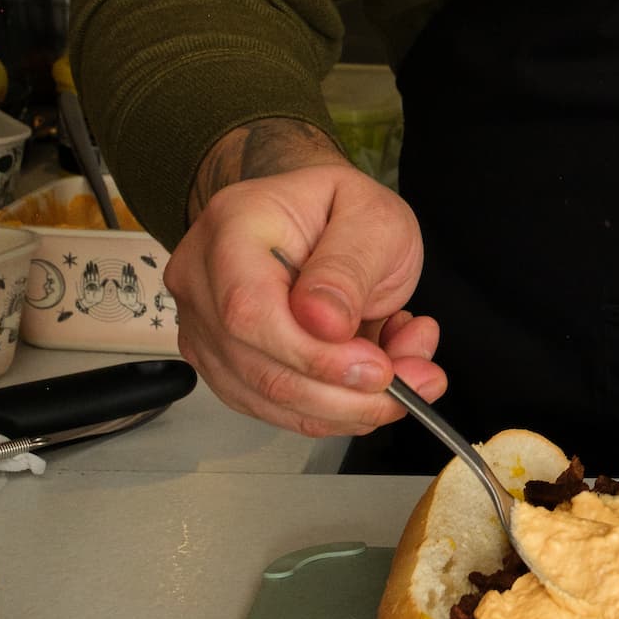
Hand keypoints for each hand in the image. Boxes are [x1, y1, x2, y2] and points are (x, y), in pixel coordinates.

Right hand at [167, 126, 445, 436]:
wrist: (321, 221)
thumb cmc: (343, 210)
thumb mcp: (372, 218)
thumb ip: (349, 267)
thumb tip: (324, 324)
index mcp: (232, 227)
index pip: (248, 310)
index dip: (312, 355)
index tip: (378, 368)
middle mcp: (202, 281)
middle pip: (259, 368)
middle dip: (346, 393)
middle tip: (416, 382)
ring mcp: (204, 328)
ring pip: (270, 400)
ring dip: (349, 405)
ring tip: (410, 373)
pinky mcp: (224, 366)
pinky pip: (278, 409)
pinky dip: (335, 408)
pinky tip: (373, 379)